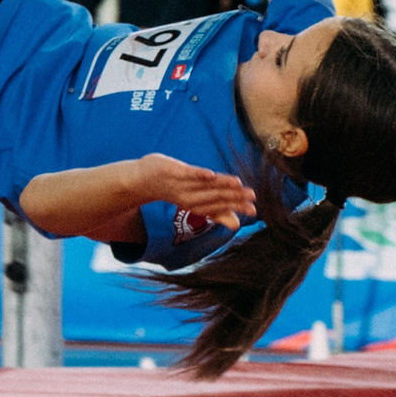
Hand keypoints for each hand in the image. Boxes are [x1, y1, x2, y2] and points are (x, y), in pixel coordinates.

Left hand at [137, 154, 253, 231]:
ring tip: (239, 185)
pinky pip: (189, 174)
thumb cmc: (173, 190)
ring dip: (223, 185)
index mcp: (196, 205)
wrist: (141, 180)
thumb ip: (215, 212)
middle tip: (253, 198)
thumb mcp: (193, 202)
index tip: (254, 211)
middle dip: (235, 197)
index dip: (237, 208)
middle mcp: (189, 198)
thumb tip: (235, 225)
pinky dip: (200, 174)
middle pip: (216, 197)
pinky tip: (212, 175)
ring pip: (206, 185)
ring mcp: (181, 184)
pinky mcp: (174, 171)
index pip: (220, 206)